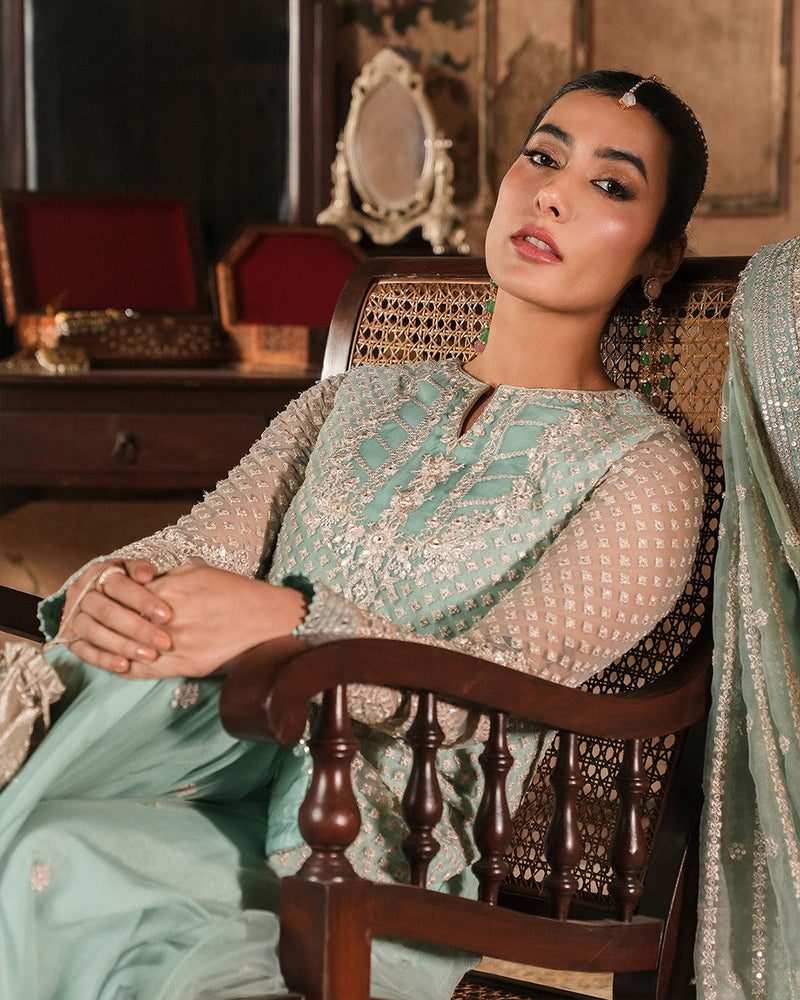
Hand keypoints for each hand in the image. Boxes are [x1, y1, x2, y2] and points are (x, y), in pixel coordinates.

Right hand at [57, 559, 172, 673]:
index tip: (167, 615)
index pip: (119, 586)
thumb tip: (148, 574)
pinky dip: (104, 660)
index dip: (143, 600)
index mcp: (98, 574)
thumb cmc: (126, 584)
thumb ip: (142, 569)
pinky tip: (125, 666)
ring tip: (150, 656)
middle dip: (138, 628)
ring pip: (94, 632)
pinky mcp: (69, 639)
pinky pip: (84, 652)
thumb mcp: (134, 571)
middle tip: (164, 642)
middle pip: (107, 612)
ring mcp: (72, 617)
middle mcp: (81, 594)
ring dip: (124, 646)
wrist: (98, 596)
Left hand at [119, 562, 306, 678]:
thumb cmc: (236, 591)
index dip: (115, 602)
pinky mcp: (188, 664)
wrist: (268, 618)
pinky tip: (121, 665)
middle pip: (124, 623)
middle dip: (110, 627)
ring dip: (115, 650)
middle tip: (101, 627)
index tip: (109, 605)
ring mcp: (178, 642)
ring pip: (131, 649)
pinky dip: (129, 669)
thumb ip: (169, 573)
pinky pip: (147, 671)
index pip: (126, 595)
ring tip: (105, 648)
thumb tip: (145, 579)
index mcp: (172, 587)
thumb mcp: (200, 570)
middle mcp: (171, 616)